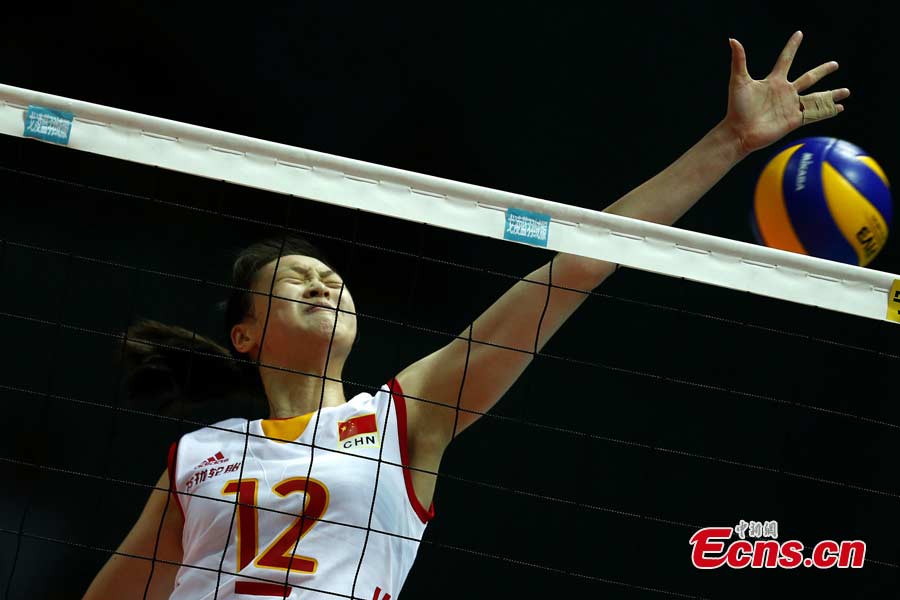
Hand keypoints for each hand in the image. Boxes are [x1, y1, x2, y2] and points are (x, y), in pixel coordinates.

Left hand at [724, 31, 849, 154]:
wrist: (739, 132)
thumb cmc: (737, 108)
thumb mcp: (739, 81)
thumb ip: (739, 61)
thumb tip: (733, 40)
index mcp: (774, 81)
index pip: (786, 60)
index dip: (792, 47)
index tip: (800, 34)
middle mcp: (785, 92)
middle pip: (808, 78)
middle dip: (822, 71)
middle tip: (835, 64)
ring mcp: (791, 106)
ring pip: (816, 98)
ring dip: (831, 94)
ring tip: (847, 91)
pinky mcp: (794, 120)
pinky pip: (814, 114)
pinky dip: (827, 110)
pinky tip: (839, 107)